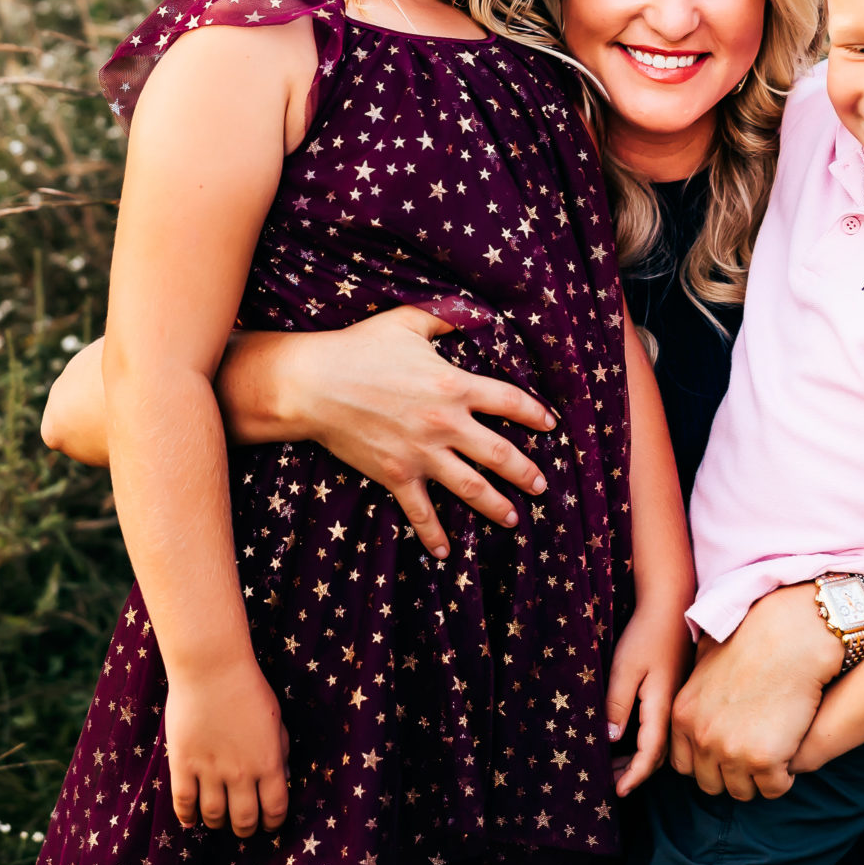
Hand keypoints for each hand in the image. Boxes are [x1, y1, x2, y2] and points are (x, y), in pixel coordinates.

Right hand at [163, 656, 289, 837]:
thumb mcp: (275, 719)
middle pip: (244, 820)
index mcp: (268, 763)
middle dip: (245, 829)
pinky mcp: (183, 764)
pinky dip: (187, 817)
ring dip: (217, 823)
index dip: (273, 823)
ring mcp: (210, 771)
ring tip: (218, 819)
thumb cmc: (247, 688)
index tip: (269, 824)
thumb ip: (280, 751)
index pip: (275, 809)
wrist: (211, 667)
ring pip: (214, 816)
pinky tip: (190, 820)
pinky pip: (184, 802)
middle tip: (242, 826)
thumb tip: (283, 779)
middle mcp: (241, 774)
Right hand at [261, 306, 556, 558]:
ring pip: (472, 487)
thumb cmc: (359, 348)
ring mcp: (422, 453)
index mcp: (454, 384)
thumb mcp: (406, 322)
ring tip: (513, 518)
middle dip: (526, 472)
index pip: (509, 402)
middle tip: (541, 486)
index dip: (534, 413)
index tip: (550, 426)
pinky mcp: (396, 475)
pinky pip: (420, 511)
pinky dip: (433, 534)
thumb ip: (446, 316)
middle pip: (500, 454)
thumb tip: (477, 312)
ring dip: (497, 505)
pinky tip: (444, 552)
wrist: (313, 384)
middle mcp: (445, 423)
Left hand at [606, 600, 690, 795]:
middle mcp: (674, 711)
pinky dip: (644, 742)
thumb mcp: (625, 668)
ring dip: (639, 759)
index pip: (650, 754)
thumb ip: (618, 704)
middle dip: (635, 774)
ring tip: (613, 767)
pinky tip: (627, 739)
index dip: (634, 776)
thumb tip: (611, 740)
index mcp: (663, 707)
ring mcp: (676, 703)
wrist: (672, 606)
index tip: (617, 793)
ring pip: (660, 743)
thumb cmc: (647, 634)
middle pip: (657, 755)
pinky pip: (661, 729)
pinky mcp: (673, 694)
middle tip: (609, 784)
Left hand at [669, 582, 837, 800]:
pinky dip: (783, 777)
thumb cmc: (754, 639)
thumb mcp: (706, 656)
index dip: (707, 762)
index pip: (684, 765)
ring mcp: (731, 751)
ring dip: (758, 778)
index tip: (726, 752)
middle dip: (731, 774)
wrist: (791, 637)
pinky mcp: (764, 759)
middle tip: (753, 754)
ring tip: (773, 753)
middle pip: (710, 784)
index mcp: (683, 715)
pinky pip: (774, 789)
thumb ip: (694, 683)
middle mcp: (701, 737)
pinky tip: (789, 752)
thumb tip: (695, 689)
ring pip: (742, 792)